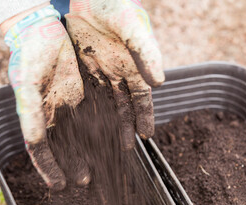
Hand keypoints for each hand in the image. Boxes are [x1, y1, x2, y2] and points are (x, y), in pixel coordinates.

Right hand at [5, 5, 88, 189]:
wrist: (43, 32)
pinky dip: (101, 127)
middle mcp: (50, 114)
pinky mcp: (81, 92)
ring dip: (89, 149)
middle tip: (85, 180)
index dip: (48, 168)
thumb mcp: (26, 84)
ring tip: (102, 164)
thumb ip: (30, 113)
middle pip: (62, 145)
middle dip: (72, 163)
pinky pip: (93, 114)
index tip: (59, 185)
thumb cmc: (28, 56)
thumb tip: (33, 142)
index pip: (40, 149)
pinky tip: (112, 137)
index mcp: (33, 116)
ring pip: (79, 133)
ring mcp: (66, 105)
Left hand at [66, 0, 164, 148]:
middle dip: (127, 125)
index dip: (145, 116)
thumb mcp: (132, 28)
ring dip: (108, 121)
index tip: (147, 135)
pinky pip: (88, 91)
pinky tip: (85, 121)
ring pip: (107, 102)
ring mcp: (102, 69)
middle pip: (125, 105)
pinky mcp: (86, 66)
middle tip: (126, 148)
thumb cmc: (115, 6)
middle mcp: (120, 71)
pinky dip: (89, 107)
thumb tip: (160, 83)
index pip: (143, 98)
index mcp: (135, 66)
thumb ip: (146, 53)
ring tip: (106, 141)